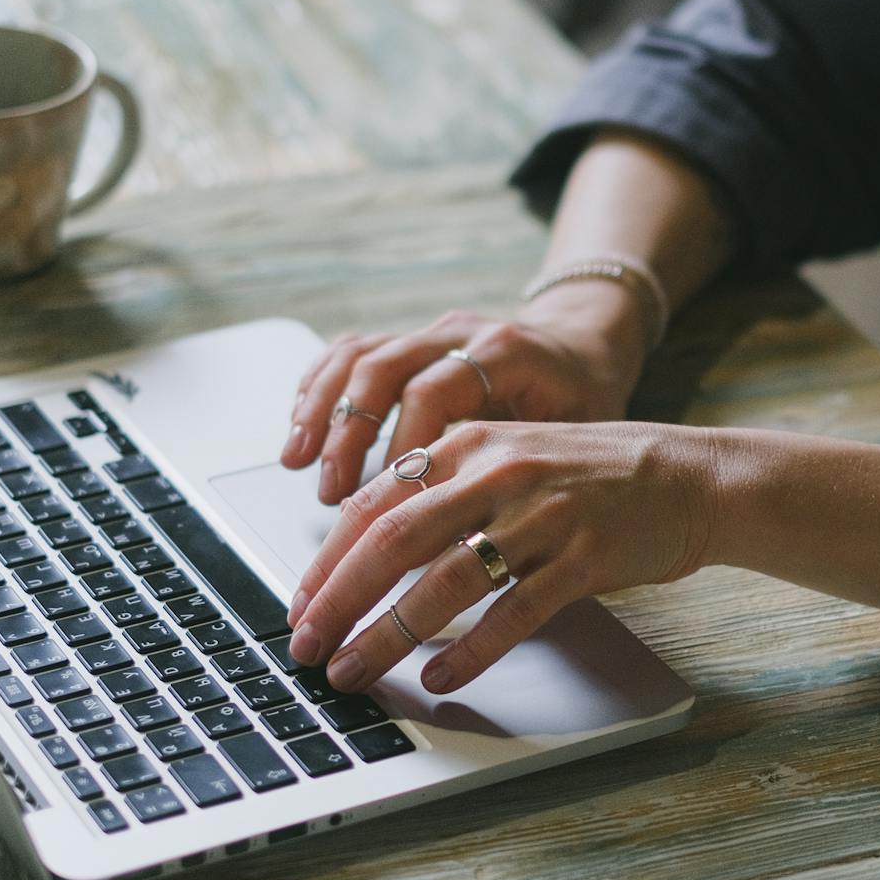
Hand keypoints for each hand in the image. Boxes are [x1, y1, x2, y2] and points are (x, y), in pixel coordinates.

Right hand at [280, 289, 647, 504]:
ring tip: (296, 463)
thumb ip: (522, 478)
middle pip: (382, 367)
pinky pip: (348, 352)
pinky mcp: (406, 342)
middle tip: (331, 493)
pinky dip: (317, 390)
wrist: (584, 349)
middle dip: (347, 435)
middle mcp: (459, 334)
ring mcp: (427, 334)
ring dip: (321, 412)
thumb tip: (469, 545)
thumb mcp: (573, 439)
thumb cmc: (582, 404)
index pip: (435, 390)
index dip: (403, 446)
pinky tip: (299, 430)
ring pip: (355, 355)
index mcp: (505, 352)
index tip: (391, 500)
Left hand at [285, 419, 724, 693]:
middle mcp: (497, 474)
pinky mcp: (583, 558)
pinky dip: (469, 652)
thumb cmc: (592, 477)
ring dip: (389, 634)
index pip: (373, 504)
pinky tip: (439, 679)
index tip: (300, 606)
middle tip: (306, 646)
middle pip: (392, 541)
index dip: (327, 561)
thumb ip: (444, 491)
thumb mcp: (508, 460)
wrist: (689, 477)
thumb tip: (368, 549)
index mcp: (469, 445)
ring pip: (444, 582)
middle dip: (338, 600)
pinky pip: (512, 612)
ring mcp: (541, 516)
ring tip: (356, 671)